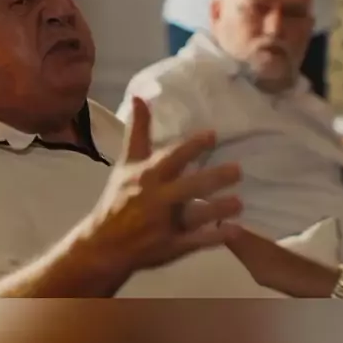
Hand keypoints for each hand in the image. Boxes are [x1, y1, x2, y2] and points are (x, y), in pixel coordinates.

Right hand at [86, 97, 242, 272]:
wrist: (102, 245)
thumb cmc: (119, 199)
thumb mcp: (126, 164)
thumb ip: (138, 132)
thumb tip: (140, 96)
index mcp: (147, 176)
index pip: (171, 157)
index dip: (192, 146)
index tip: (213, 135)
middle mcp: (156, 198)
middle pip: (188, 186)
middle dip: (214, 178)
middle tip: (239, 170)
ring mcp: (163, 224)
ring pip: (195, 216)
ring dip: (218, 209)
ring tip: (240, 203)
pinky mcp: (170, 246)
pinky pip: (196, 241)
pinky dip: (216, 237)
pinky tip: (236, 230)